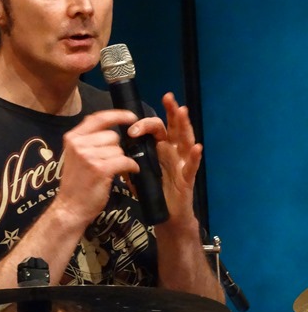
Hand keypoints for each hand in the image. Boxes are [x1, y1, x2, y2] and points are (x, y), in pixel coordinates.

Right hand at [57, 109, 139, 224]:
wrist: (70, 207)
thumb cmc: (76, 183)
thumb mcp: (76, 156)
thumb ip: (88, 141)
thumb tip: (110, 130)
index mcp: (72, 137)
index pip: (98, 118)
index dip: (117, 115)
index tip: (131, 117)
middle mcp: (78, 143)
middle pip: (112, 136)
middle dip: (115, 148)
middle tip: (108, 162)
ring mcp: (88, 155)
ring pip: (119, 149)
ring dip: (120, 160)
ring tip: (111, 171)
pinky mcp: (100, 168)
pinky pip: (124, 160)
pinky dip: (130, 167)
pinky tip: (128, 173)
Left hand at [128, 92, 201, 227]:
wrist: (165, 214)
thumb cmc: (152, 190)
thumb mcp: (137, 170)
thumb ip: (129, 157)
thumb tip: (114, 146)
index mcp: (159, 147)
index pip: (154, 128)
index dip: (144, 123)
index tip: (131, 124)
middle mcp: (172, 151)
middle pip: (172, 127)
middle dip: (171, 112)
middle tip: (168, 97)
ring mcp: (181, 163)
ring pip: (185, 140)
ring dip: (184, 125)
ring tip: (183, 111)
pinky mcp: (187, 178)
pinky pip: (191, 166)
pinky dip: (194, 156)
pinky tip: (196, 147)